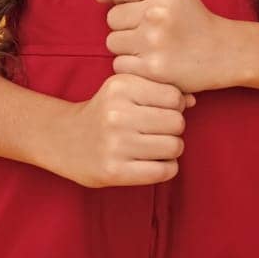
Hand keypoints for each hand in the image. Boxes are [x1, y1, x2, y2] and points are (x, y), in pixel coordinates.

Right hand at [45, 73, 194, 188]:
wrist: (65, 139)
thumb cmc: (105, 111)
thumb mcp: (125, 89)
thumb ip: (159, 88)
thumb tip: (193, 100)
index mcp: (120, 86)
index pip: (174, 96)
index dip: (175, 105)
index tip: (162, 110)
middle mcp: (117, 113)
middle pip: (177, 122)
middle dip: (175, 128)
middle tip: (160, 131)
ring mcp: (115, 144)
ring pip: (174, 147)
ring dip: (172, 149)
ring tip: (156, 146)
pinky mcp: (115, 171)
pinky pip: (164, 170)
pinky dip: (166, 168)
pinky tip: (154, 162)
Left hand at [94, 0, 236, 93]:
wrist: (222, 52)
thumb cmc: (193, 20)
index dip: (124, 1)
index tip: (138, 9)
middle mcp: (159, 12)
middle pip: (112, 18)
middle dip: (126, 25)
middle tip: (151, 31)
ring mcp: (154, 41)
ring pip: (112, 42)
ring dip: (127, 47)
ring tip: (150, 47)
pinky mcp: (152, 68)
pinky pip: (119, 64)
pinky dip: (131, 66)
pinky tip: (151, 61)